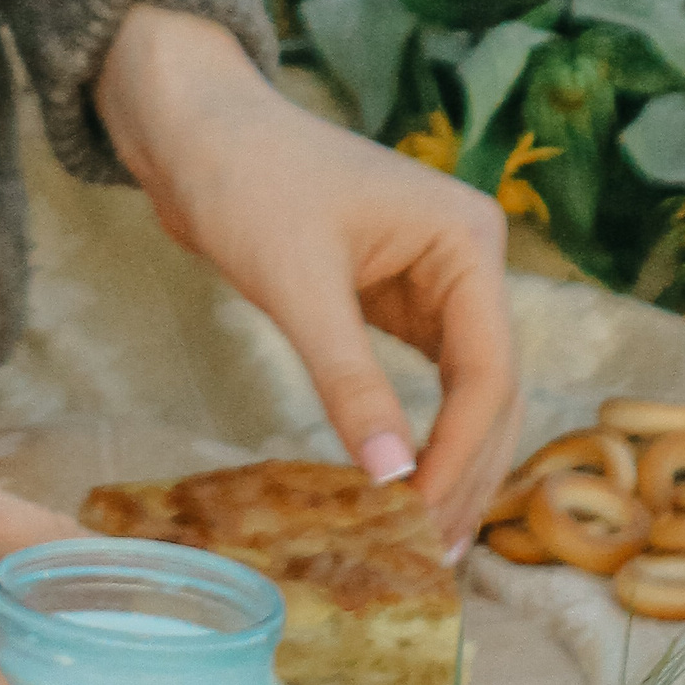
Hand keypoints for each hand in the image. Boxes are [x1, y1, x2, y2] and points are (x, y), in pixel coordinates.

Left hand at [95, 6, 522, 553]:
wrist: (193, 129)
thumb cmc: (244, 181)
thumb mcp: (296, 287)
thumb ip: (348, 383)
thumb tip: (390, 481)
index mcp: (467, 240)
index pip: (488, 372)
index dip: (459, 455)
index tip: (421, 520)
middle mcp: (468, 261)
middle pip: (491, 391)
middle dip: (465, 473)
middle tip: (434, 556)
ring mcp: (437, 283)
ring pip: (465, 395)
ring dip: (448, 464)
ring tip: (424, 541)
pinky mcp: (396, 302)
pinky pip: (424, 384)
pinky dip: (415, 436)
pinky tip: (399, 489)